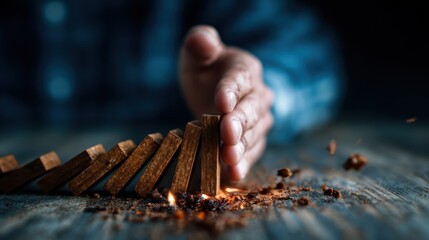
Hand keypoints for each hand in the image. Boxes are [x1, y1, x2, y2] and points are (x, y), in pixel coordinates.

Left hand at [180, 25, 273, 180]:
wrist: (215, 91)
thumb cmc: (207, 70)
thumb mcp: (198, 53)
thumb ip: (201, 43)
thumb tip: (203, 42)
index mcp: (245, 69)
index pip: (239, 79)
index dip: (231, 90)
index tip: (221, 102)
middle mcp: (257, 95)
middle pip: (251, 110)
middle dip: (239, 123)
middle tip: (227, 134)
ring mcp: (258, 120)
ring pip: (253, 134)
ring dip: (241, 147)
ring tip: (229, 158)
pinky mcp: (253, 141)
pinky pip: (250, 153)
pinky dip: (242, 164)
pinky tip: (232, 174)